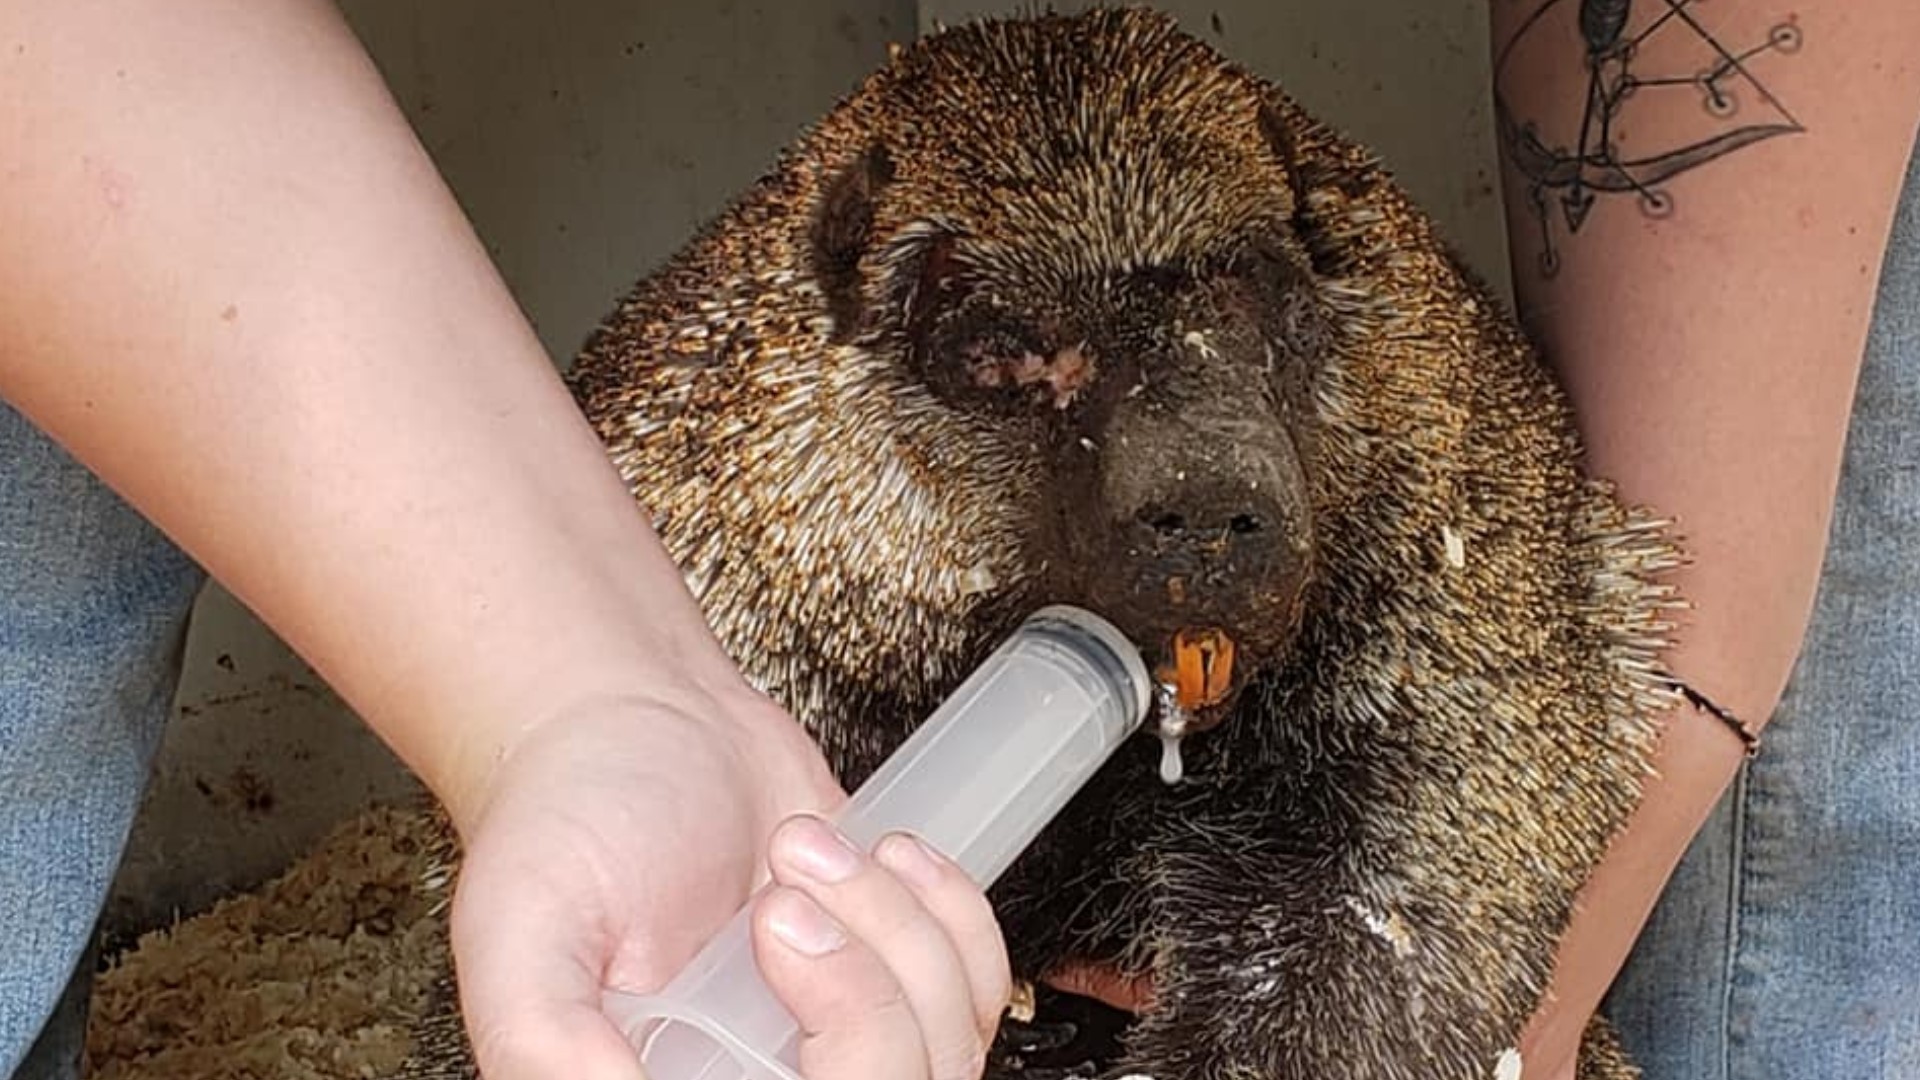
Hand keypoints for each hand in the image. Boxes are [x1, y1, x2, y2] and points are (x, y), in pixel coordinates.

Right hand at [446, 688, 1010, 1079]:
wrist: (637, 717)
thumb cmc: (564, 819)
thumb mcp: (518, 931)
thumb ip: (546, 1044)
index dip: (833, 1064)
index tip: (775, 945)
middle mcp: (761, 1077)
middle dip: (859, 992)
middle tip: (782, 896)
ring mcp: (837, 1039)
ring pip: (944, 1050)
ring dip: (898, 933)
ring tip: (806, 852)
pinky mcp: (895, 978)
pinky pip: (978, 990)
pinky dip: (953, 917)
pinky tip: (886, 859)